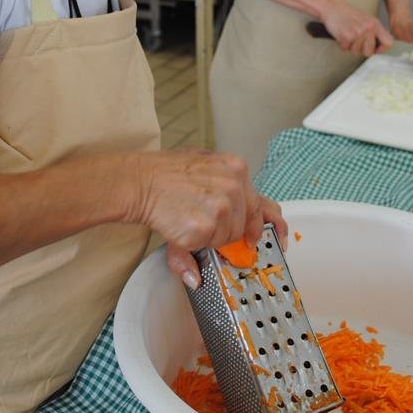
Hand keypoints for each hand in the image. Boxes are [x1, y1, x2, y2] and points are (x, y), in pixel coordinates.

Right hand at [122, 149, 284, 287]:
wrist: (140, 182)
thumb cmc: (166, 175)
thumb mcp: (200, 173)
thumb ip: (222, 196)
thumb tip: (231, 224)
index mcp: (236, 168)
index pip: (263, 204)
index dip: (267, 225)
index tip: (272, 238)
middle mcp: (234, 185)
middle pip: (245, 224)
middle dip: (227, 229)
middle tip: (203, 219)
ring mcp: (222, 206)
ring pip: (228, 237)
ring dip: (210, 235)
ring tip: (189, 215)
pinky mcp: (207, 225)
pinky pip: (210, 244)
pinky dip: (196, 241)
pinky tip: (183, 223)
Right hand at [321, 0, 392, 56]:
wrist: (332, 7)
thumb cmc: (347, 15)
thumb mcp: (366, 21)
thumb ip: (374, 33)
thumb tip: (380, 48)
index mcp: (375, 24)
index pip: (389, 43)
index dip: (381, 49)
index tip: (374, 49)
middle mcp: (369, 28)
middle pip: (369, 52)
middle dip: (360, 50)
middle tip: (354, 40)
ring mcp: (358, 32)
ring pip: (357, 52)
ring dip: (350, 47)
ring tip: (347, 35)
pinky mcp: (347, 36)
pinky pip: (346, 48)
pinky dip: (342, 44)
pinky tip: (341, 35)